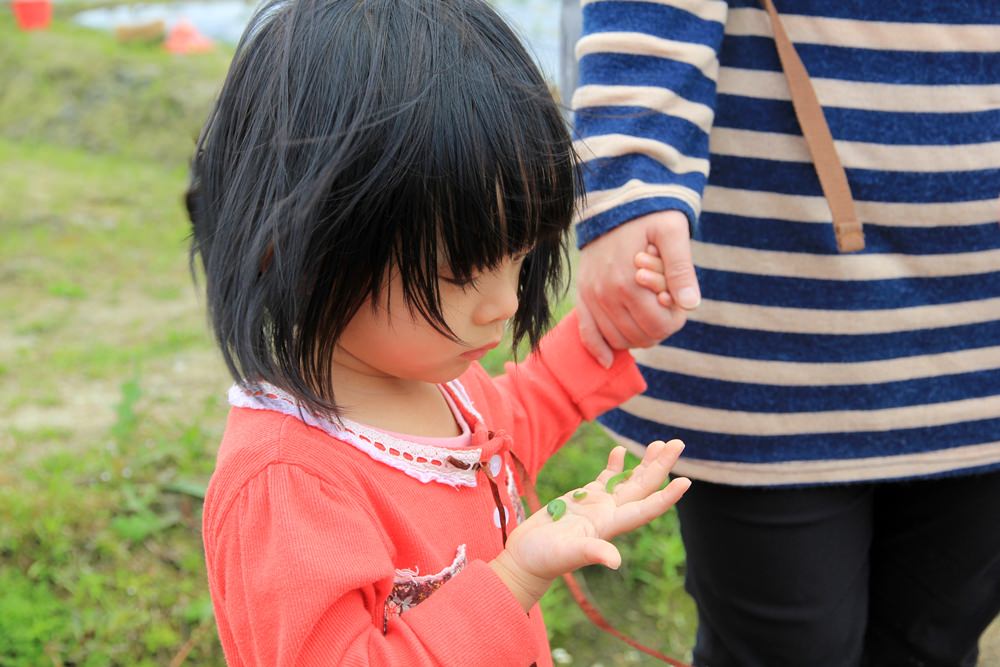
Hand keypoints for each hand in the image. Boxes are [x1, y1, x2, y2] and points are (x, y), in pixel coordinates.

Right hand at [490, 441, 690, 609]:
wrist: (526, 559)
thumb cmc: (544, 559)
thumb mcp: (567, 554)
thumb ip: (591, 553)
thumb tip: (615, 561)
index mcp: (610, 524)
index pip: (645, 508)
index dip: (667, 496)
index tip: (686, 481)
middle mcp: (610, 514)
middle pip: (643, 487)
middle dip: (661, 465)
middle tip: (678, 442)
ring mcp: (597, 506)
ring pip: (628, 481)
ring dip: (644, 463)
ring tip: (659, 443)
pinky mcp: (582, 500)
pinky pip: (605, 479)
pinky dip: (615, 465)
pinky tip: (621, 451)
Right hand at [577, 210, 699, 366]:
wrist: (615, 201)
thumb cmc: (649, 215)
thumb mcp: (672, 232)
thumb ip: (681, 269)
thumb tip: (690, 304)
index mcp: (628, 282)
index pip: (658, 325)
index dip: (675, 321)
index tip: (679, 305)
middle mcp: (606, 294)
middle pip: (639, 336)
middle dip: (659, 328)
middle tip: (666, 308)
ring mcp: (591, 297)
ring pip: (618, 339)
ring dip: (637, 335)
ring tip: (648, 312)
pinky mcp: (583, 296)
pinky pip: (586, 332)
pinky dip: (598, 349)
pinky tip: (608, 361)